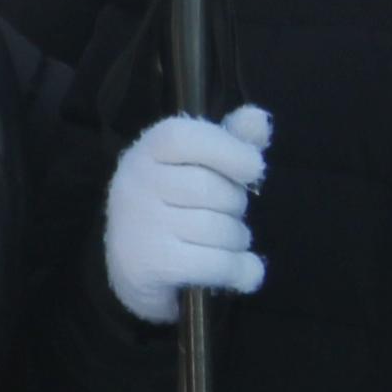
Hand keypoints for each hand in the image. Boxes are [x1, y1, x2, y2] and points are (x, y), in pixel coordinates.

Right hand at [103, 107, 271, 320]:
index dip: (230, 151)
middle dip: (236, 207)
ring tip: (223, 244)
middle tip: (223, 216)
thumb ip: (232, 140)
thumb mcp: (200, 166)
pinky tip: (243, 271)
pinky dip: (240, 270)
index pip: (187, 138)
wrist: (133, 266)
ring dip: (237, 242)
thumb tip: (258, 119)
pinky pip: (216, 263)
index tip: (253, 170)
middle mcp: (135, 183)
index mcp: (148, 151)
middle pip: (213, 189)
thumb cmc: (175, 205)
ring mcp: (139, 225)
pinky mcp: (149, 264)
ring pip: (219, 230)